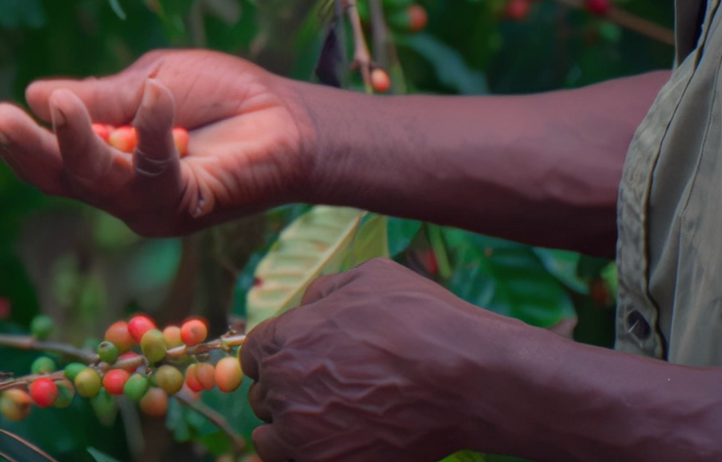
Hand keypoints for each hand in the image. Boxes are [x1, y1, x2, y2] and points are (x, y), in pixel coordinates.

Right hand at [0, 49, 312, 236]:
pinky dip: (152, 129)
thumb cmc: (223, 97)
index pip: (53, 163)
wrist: (289, 116)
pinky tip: (156, 94)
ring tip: (61, 103)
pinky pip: (156, 171)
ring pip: (99, 182)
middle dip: (28, 151)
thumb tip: (36, 93)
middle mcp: (125, 193)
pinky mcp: (188, 205)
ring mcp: (154, 205)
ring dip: (76, 142)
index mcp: (110, 163)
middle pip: (63, 180)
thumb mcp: (152, 82)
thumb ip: (103, 96)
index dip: (22, 144)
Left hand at [241, 258, 520, 461]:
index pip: (254, 353)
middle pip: (263, 396)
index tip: (300, 361)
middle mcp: (284, 387)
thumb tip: (306, 305)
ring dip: (290, 430)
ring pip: (271, 438)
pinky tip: (340, 442)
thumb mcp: (369, 278)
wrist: (467, 380)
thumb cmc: (422, 321)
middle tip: (327, 390)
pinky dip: (310, 456)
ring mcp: (303, 433)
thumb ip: (324, 291)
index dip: (277, 355)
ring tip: (327, 423)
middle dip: (287, 391)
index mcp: (285, 338)